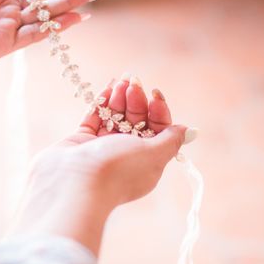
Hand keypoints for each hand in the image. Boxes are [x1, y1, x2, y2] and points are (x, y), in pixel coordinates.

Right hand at [14, 75, 195, 255]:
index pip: (158, 131)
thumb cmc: (116, 170)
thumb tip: (190, 131)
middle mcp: (126, 156)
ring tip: (122, 80)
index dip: (159, 112)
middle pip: (136, 122)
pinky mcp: (81, 143)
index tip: (155, 96)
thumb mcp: (152, 154)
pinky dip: (102, 102)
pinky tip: (109, 86)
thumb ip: (171, 140)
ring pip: (115, 117)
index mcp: (147, 163)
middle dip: (138, 101)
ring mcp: (102, 149)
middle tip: (134, 83)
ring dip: (121, 98)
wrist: (72, 183)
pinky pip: (94, 118)